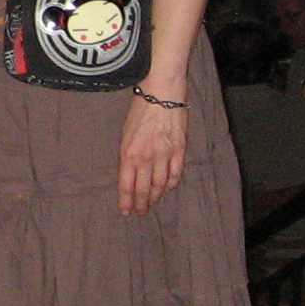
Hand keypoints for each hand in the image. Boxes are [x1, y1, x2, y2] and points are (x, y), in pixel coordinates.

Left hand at [116, 91, 187, 215]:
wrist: (161, 92)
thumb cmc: (139, 108)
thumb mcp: (125, 132)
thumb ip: (127, 154)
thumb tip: (129, 171)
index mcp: (129, 154)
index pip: (127, 185)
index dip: (126, 201)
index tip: (125, 211)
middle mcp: (147, 158)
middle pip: (144, 189)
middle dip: (141, 203)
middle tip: (140, 212)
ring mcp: (165, 155)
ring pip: (160, 184)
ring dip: (156, 196)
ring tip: (152, 203)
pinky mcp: (179, 150)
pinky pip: (175, 173)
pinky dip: (171, 183)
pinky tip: (167, 188)